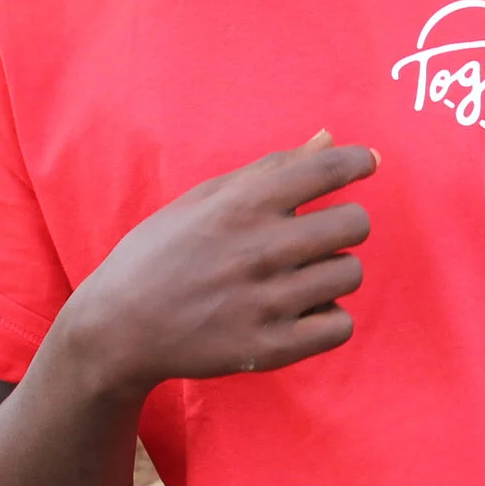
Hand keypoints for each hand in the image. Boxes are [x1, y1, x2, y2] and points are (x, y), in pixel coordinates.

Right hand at [58, 131, 374, 396]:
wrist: (118, 327)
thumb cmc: (161, 253)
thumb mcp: (204, 198)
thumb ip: (271, 169)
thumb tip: (329, 137)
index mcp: (241, 206)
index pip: (326, 170)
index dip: (357, 162)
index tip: (366, 163)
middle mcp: (259, 250)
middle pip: (355, 224)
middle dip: (346, 222)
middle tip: (320, 233)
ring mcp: (266, 302)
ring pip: (350, 274)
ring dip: (334, 271)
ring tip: (301, 276)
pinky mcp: (270, 348)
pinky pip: (340, 326)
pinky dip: (329, 317)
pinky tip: (302, 311)